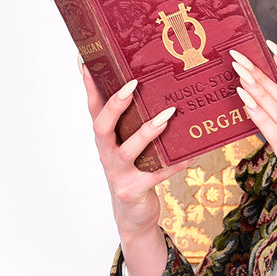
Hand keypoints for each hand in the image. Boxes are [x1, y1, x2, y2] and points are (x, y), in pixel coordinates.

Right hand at [81, 61, 186, 275]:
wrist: (134, 214)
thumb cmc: (134, 171)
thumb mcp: (127, 145)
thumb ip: (131, 122)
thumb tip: (146, 88)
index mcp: (104, 139)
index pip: (93, 107)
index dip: (89, 86)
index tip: (86, 60)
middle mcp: (106, 153)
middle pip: (102, 126)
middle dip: (115, 105)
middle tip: (132, 85)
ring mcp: (118, 173)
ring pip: (128, 149)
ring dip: (148, 131)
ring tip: (167, 115)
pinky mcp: (134, 190)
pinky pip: (156, 175)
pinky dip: (173, 164)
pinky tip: (190, 155)